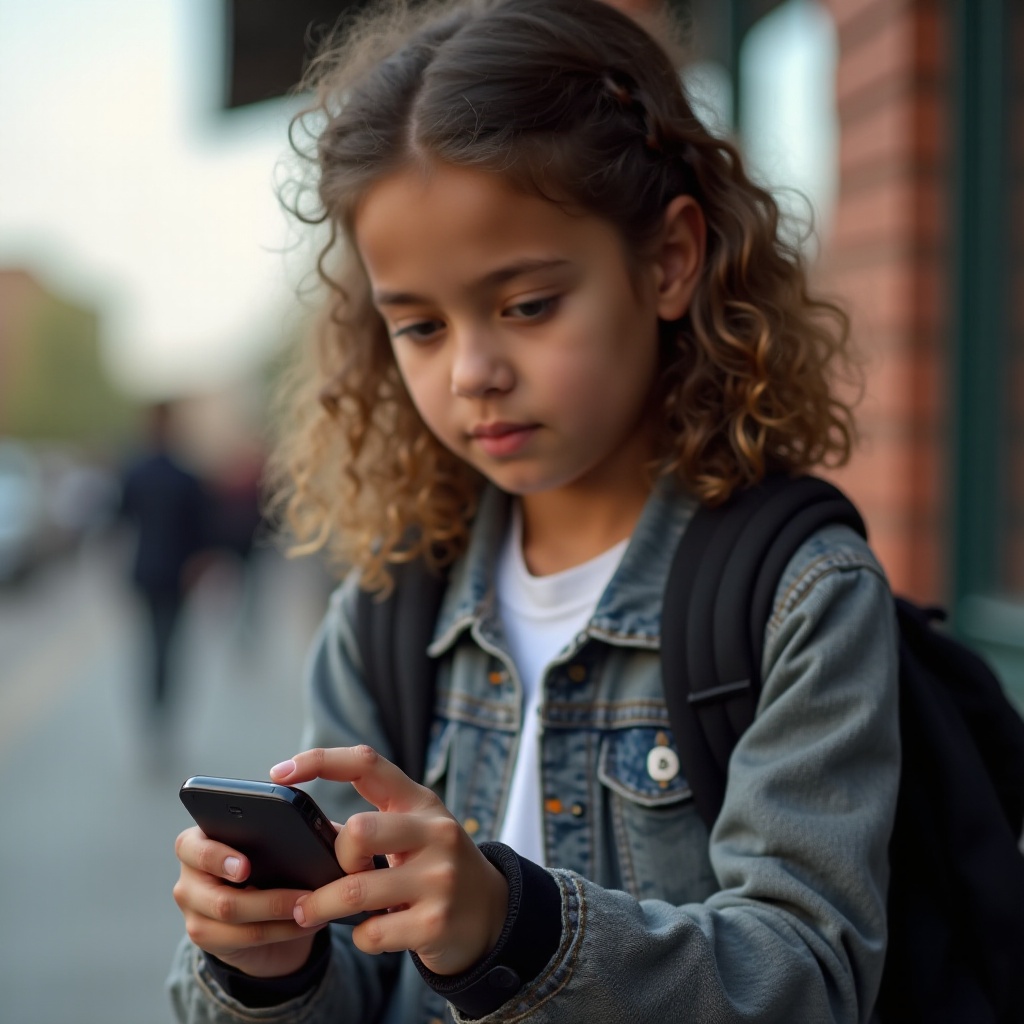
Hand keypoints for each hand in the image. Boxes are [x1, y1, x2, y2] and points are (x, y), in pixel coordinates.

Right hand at [172, 826, 323, 976]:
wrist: (253, 900)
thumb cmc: (265, 858)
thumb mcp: (271, 840)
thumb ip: (292, 827)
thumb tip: (331, 830)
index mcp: (196, 841)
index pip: (191, 847)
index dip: (217, 857)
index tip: (247, 867)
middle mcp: (188, 877)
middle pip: (219, 896)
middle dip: (266, 899)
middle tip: (305, 896)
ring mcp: (193, 911)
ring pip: (235, 920)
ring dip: (281, 914)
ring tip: (315, 905)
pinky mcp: (205, 937)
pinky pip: (245, 938)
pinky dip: (283, 930)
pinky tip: (308, 921)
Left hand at [270, 746, 508, 975]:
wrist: (493, 913)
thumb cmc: (437, 866)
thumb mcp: (414, 832)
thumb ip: (370, 823)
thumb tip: (307, 827)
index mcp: (421, 802)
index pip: (366, 763)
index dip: (319, 761)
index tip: (280, 772)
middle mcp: (435, 832)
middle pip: (358, 830)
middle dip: (336, 857)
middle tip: (335, 874)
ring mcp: (439, 879)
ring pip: (355, 890)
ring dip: (322, 906)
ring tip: (310, 911)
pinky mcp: (435, 923)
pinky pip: (372, 933)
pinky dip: (360, 937)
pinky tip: (371, 931)